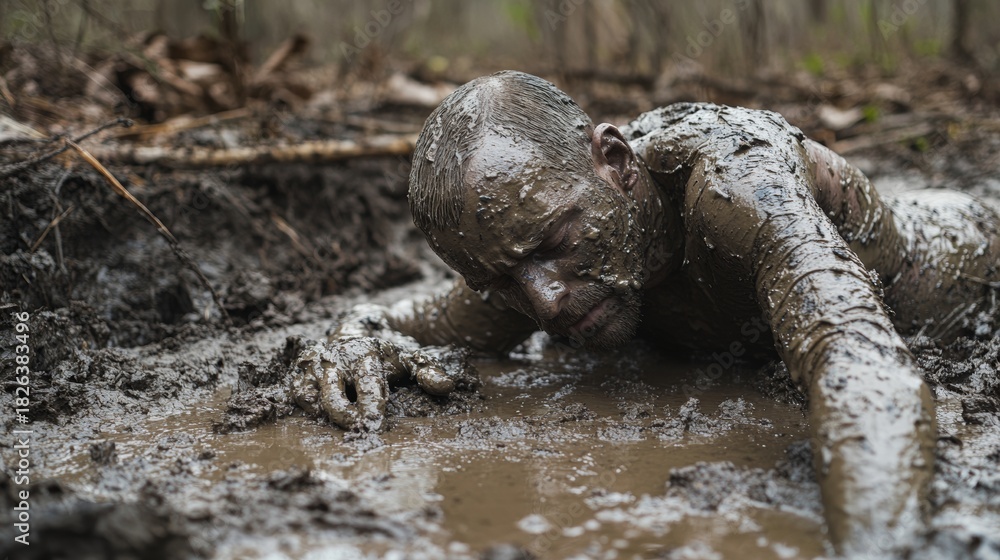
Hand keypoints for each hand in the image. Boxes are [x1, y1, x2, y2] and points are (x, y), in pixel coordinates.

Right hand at [291, 306, 461, 430]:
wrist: (359, 327)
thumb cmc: (390, 352)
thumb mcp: (413, 358)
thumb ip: (429, 373)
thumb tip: (447, 386)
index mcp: (367, 354)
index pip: (368, 385)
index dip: (370, 407)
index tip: (373, 424)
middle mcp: (338, 357)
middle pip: (333, 396)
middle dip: (344, 416)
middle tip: (358, 429)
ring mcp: (316, 363)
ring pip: (311, 396)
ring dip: (325, 412)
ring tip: (342, 420)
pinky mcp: (301, 369)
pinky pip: (299, 394)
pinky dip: (309, 406)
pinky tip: (325, 412)